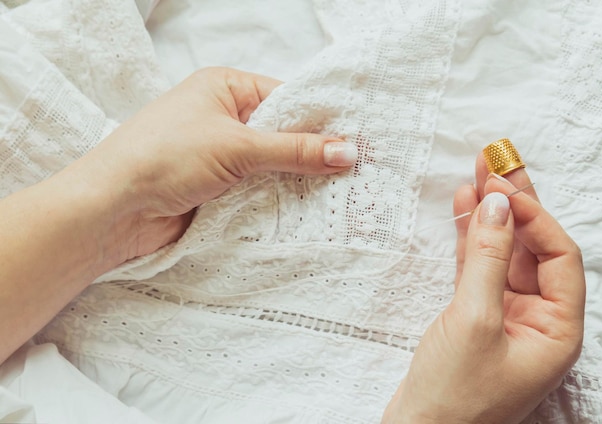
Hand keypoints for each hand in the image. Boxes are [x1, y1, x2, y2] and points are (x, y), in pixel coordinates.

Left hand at [76, 67, 356, 263]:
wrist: (114, 209)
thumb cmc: (164, 156)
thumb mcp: (237, 146)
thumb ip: (294, 150)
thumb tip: (346, 151)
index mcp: (225, 88)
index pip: (286, 98)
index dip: (320, 119)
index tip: (357, 139)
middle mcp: (224, 117)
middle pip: (282, 133)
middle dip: (312, 153)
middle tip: (355, 171)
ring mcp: (221, 154)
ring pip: (272, 165)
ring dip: (297, 180)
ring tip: (341, 194)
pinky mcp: (218, 188)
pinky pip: (259, 190)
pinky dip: (279, 199)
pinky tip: (308, 210)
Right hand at [382, 160, 584, 422]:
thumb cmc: (453, 394)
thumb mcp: (474, 319)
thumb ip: (487, 257)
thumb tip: (497, 204)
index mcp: (558, 330)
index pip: (559, 257)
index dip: (534, 217)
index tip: (502, 188)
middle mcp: (539, 321)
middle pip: (533, 249)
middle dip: (515, 205)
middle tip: (495, 162)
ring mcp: (506, 317)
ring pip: (503, 254)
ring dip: (489, 216)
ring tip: (475, 174)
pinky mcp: (476, 317)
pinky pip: (478, 268)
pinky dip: (469, 239)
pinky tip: (462, 209)